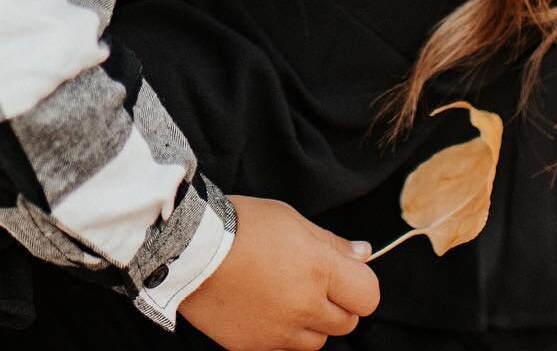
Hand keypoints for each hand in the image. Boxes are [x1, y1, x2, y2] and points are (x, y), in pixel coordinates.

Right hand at [179, 195, 378, 350]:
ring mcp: (281, 333)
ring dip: (311, 322)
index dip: (359, 283)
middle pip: (346, 322)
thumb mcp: (289, 219)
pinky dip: (283, 333)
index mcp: (319, 270)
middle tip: (310, 280)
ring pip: (318, 341)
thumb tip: (363, 254)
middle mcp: (306, 307)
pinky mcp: (257, 347)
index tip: (343, 272)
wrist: (188, 249)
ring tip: (284, 294)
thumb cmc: (240, 224)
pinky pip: (285, 348)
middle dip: (337, 303)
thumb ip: (330, 242)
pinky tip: (264, 307)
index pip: (368, 295)